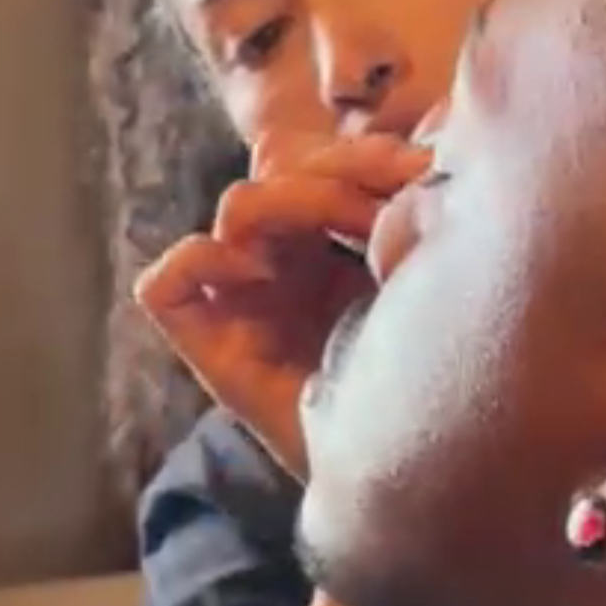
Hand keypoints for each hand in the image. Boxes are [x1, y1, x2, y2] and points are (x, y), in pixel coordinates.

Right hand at [134, 134, 428, 479]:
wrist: (413, 472)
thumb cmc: (431, 379)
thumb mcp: (438, 274)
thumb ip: (426, 208)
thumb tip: (435, 133)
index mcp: (336, 244)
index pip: (325, 159)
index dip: (366, 154)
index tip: (423, 176)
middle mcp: (284, 261)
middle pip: (280, 168)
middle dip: (337, 175)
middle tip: (385, 214)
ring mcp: (242, 298)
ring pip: (236, 207)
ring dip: (291, 205)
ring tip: (341, 240)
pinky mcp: (205, 340)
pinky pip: (167, 282)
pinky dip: (200, 262)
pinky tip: (260, 274)